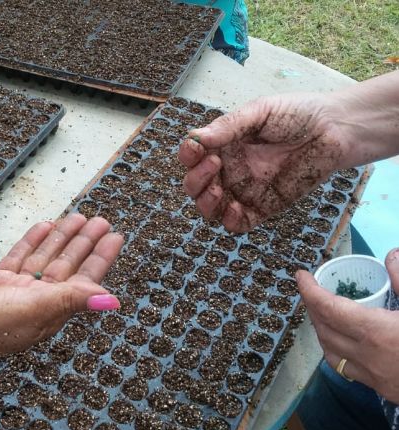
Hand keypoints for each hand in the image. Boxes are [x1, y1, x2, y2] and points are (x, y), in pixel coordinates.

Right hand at [0, 213, 123, 366]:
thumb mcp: (33, 309)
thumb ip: (71, 300)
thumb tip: (112, 301)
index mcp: (52, 310)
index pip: (84, 279)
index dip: (101, 258)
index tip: (114, 237)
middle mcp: (38, 300)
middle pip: (68, 265)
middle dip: (84, 242)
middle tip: (100, 220)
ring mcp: (17, 290)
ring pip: (46, 257)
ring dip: (62, 238)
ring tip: (77, 217)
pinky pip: (21, 256)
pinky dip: (33, 241)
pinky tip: (44, 226)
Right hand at [178, 94, 350, 231]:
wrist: (335, 130)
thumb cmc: (298, 114)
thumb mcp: (260, 112)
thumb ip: (229, 126)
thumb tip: (196, 137)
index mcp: (224, 146)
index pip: (193, 156)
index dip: (188, 155)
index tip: (196, 148)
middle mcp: (229, 170)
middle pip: (195, 186)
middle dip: (195, 179)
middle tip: (214, 164)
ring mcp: (244, 190)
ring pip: (211, 207)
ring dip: (206, 202)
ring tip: (216, 189)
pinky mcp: (263, 207)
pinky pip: (238, 222)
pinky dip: (230, 220)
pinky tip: (235, 208)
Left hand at [298, 249, 398, 401]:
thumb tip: (392, 255)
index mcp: (376, 332)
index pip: (328, 308)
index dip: (309, 290)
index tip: (300, 276)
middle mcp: (367, 356)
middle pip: (324, 329)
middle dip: (312, 308)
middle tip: (312, 290)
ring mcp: (373, 377)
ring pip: (330, 353)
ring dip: (321, 330)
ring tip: (324, 314)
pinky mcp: (382, 390)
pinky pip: (346, 369)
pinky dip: (337, 351)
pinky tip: (346, 344)